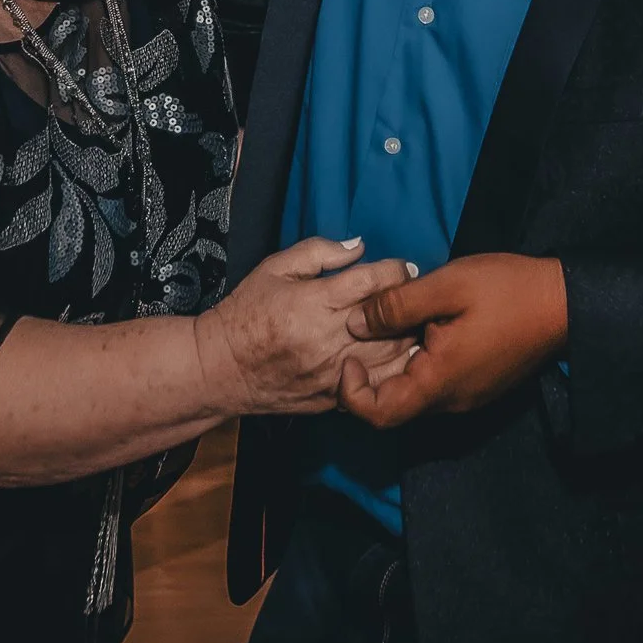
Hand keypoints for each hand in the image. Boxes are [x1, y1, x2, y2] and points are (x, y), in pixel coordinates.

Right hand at [194, 238, 415, 416]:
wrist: (222, 368)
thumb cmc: (247, 312)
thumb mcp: (275, 268)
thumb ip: (319, 252)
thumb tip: (359, 246)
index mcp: (315, 301)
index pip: (373, 281)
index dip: (396, 271)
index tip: (404, 269)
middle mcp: (330, 338)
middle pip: (391, 320)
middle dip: (411, 305)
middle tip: (419, 296)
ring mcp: (334, 371)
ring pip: (392, 355)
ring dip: (410, 337)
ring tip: (417, 324)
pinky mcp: (335, 397)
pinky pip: (379, 385)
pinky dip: (396, 370)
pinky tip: (402, 356)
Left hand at [339, 253, 568, 428]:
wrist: (564, 301)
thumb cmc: (506, 291)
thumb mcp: (446, 286)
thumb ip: (396, 306)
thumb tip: (354, 324)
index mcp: (439, 382)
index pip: (380, 415)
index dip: (352, 394)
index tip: (348, 356)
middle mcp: (451, 401)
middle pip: (395, 406)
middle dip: (371, 376)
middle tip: (362, 336)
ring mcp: (468, 396)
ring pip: (415, 394)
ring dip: (395, 367)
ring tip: (388, 327)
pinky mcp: (479, 385)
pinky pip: (436, 385)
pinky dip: (417, 365)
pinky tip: (419, 330)